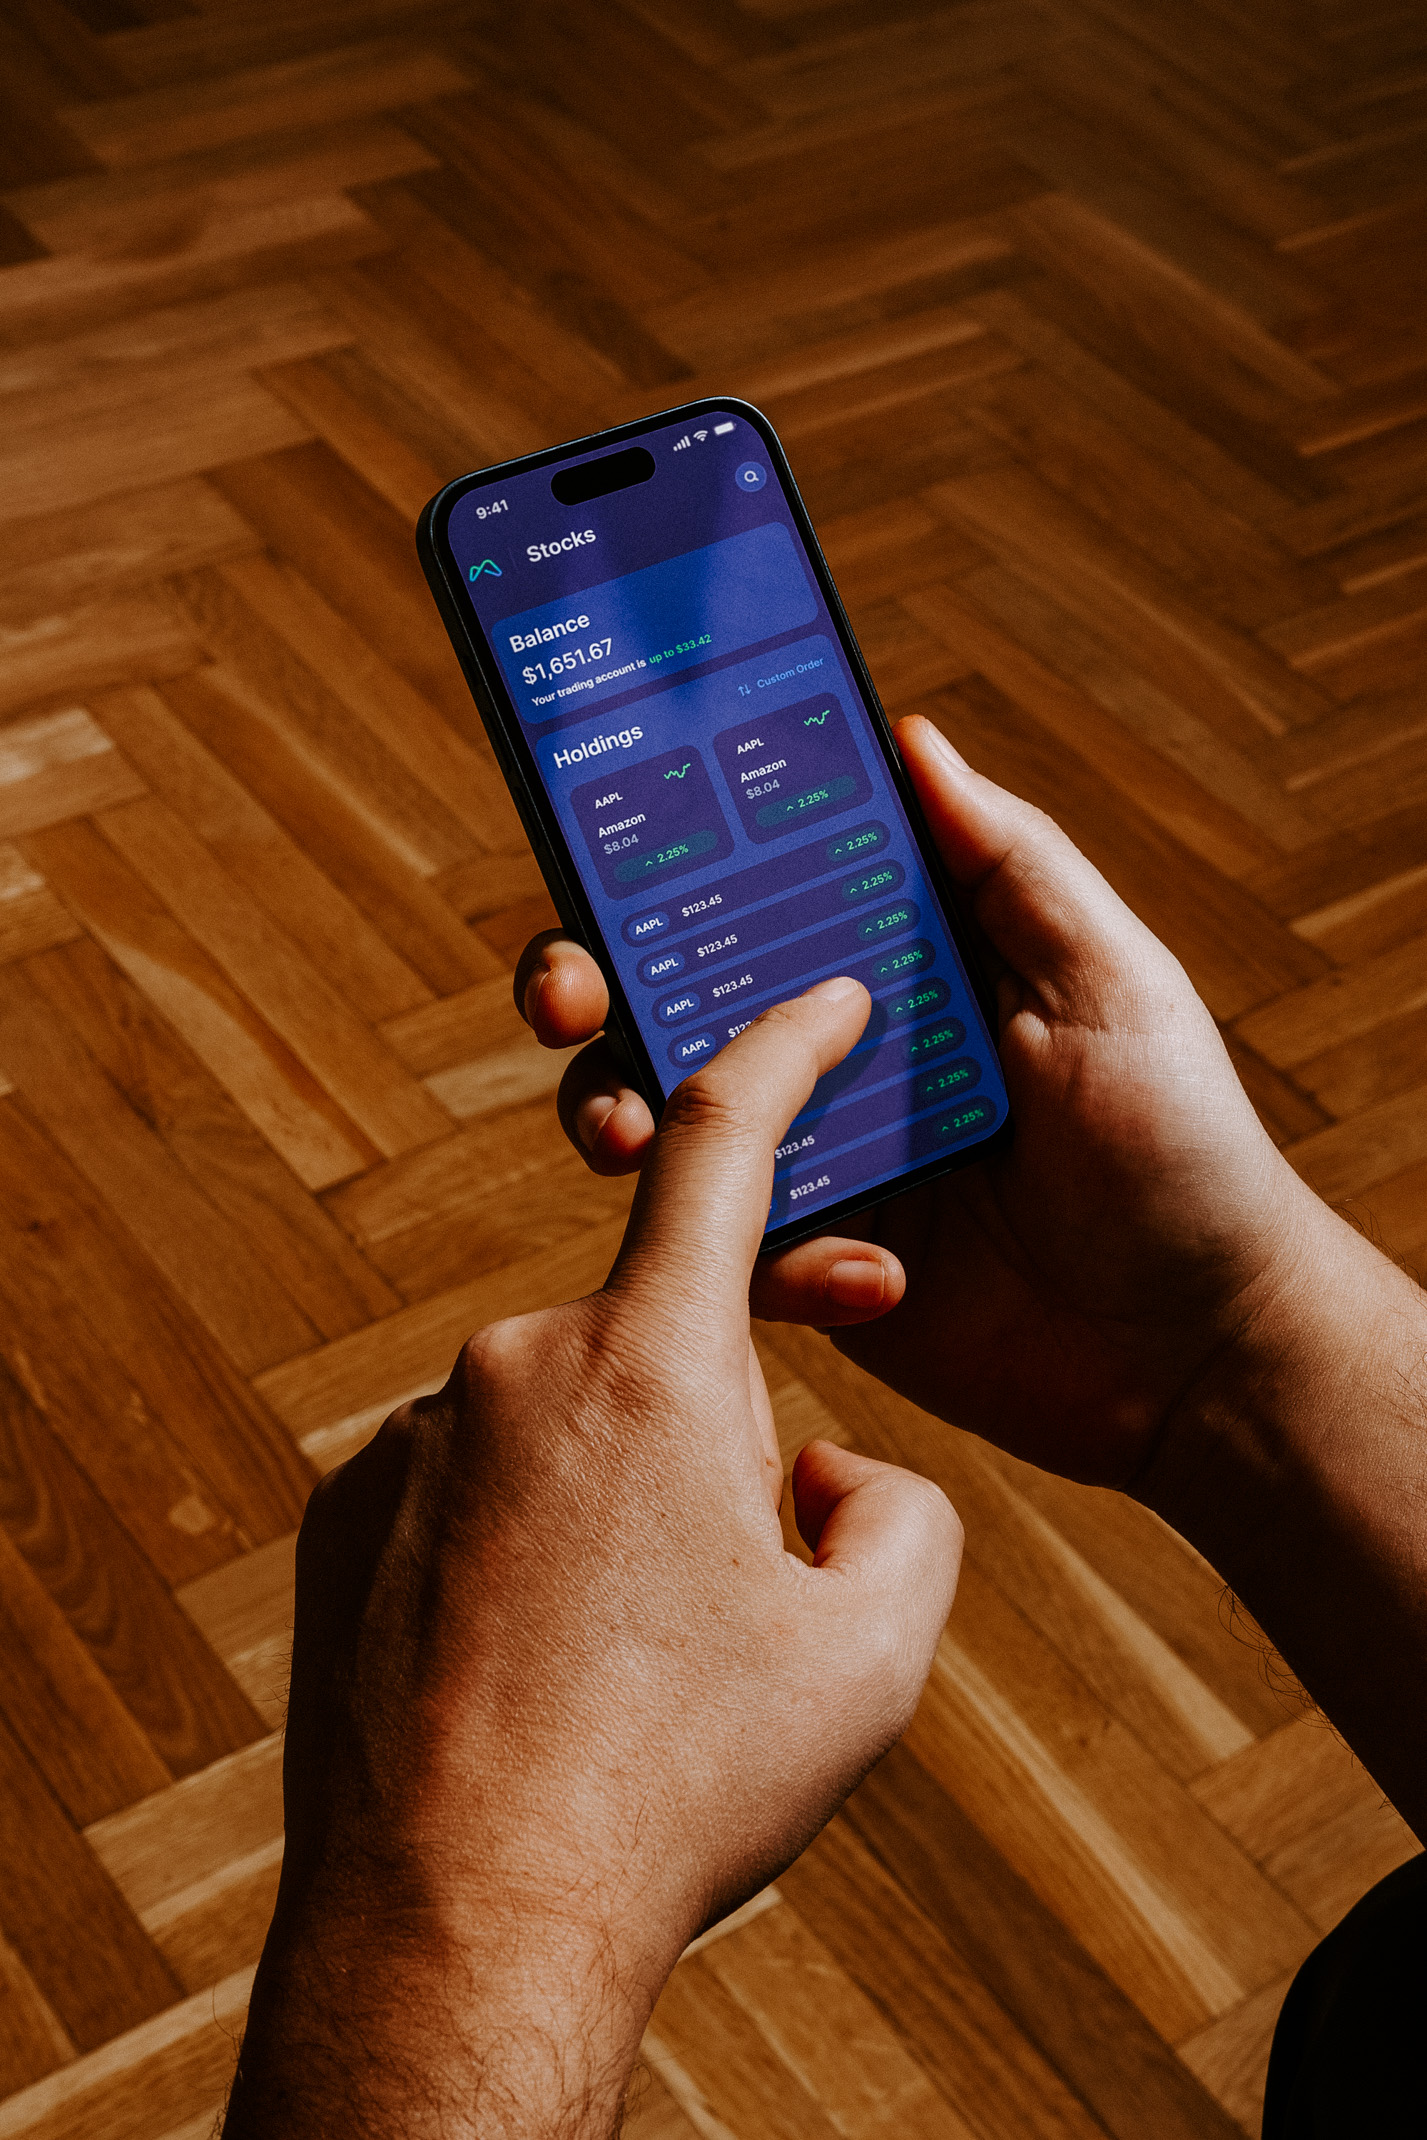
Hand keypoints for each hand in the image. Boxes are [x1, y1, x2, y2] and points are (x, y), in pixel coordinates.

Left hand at [224, 979, 960, 2139]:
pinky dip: (528, 1543)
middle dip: (722, 1428)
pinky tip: (540, 1664)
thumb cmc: (683, 1780)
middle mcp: (517, 1363)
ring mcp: (419, 1434)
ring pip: (570, 1427)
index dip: (784, 1051)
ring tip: (628, 1656)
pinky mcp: (354, 1509)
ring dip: (621, 1501)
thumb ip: (897, 1509)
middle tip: (733, 1583)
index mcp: (654, 1363)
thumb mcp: (873, 1651)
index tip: (817, 997)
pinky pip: (479, 1484)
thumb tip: (825, 1470)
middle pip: (664, 1344)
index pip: (725, 1146)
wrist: (466, 1915)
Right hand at [516, 714, 1330, 1487]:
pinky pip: (728, 1252)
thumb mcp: (1111, 981)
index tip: (598, 835)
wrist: (1202, 1352)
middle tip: (569, 993)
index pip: (752, 889)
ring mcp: (818, 1164)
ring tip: (627, 1137)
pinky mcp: (811, 1270)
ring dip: (618, 1116)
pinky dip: (771, 1258)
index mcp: (896, 967)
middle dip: (587, 984)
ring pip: (666, 1124)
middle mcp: (835, 1056)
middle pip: (668, 997)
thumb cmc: (1184, 1149)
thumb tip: (910, 735)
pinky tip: (875, 1273)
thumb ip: (1009, 862)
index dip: (664, 860)